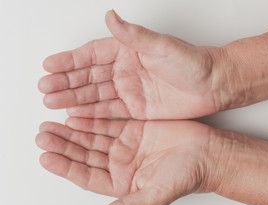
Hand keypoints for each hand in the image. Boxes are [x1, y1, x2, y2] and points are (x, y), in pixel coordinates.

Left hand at [36, 117, 213, 204]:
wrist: (207, 154)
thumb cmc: (186, 176)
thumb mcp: (155, 195)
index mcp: (122, 183)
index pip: (86, 175)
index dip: (65, 167)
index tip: (46, 157)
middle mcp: (121, 164)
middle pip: (84, 153)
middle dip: (63, 144)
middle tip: (43, 135)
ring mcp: (126, 145)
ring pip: (92, 136)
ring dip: (73, 130)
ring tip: (52, 123)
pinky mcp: (134, 128)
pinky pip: (108, 122)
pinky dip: (92, 119)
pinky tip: (77, 115)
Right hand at [38, 10, 232, 119]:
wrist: (213, 85)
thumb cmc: (192, 63)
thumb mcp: (162, 46)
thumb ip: (134, 36)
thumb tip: (110, 16)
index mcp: (128, 51)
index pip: (92, 55)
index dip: (69, 60)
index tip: (49, 65)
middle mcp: (126, 70)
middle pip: (89, 77)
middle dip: (65, 82)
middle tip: (45, 89)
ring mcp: (130, 90)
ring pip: (95, 95)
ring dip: (74, 99)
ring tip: (52, 104)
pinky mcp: (137, 109)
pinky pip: (109, 112)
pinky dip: (92, 114)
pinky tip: (75, 115)